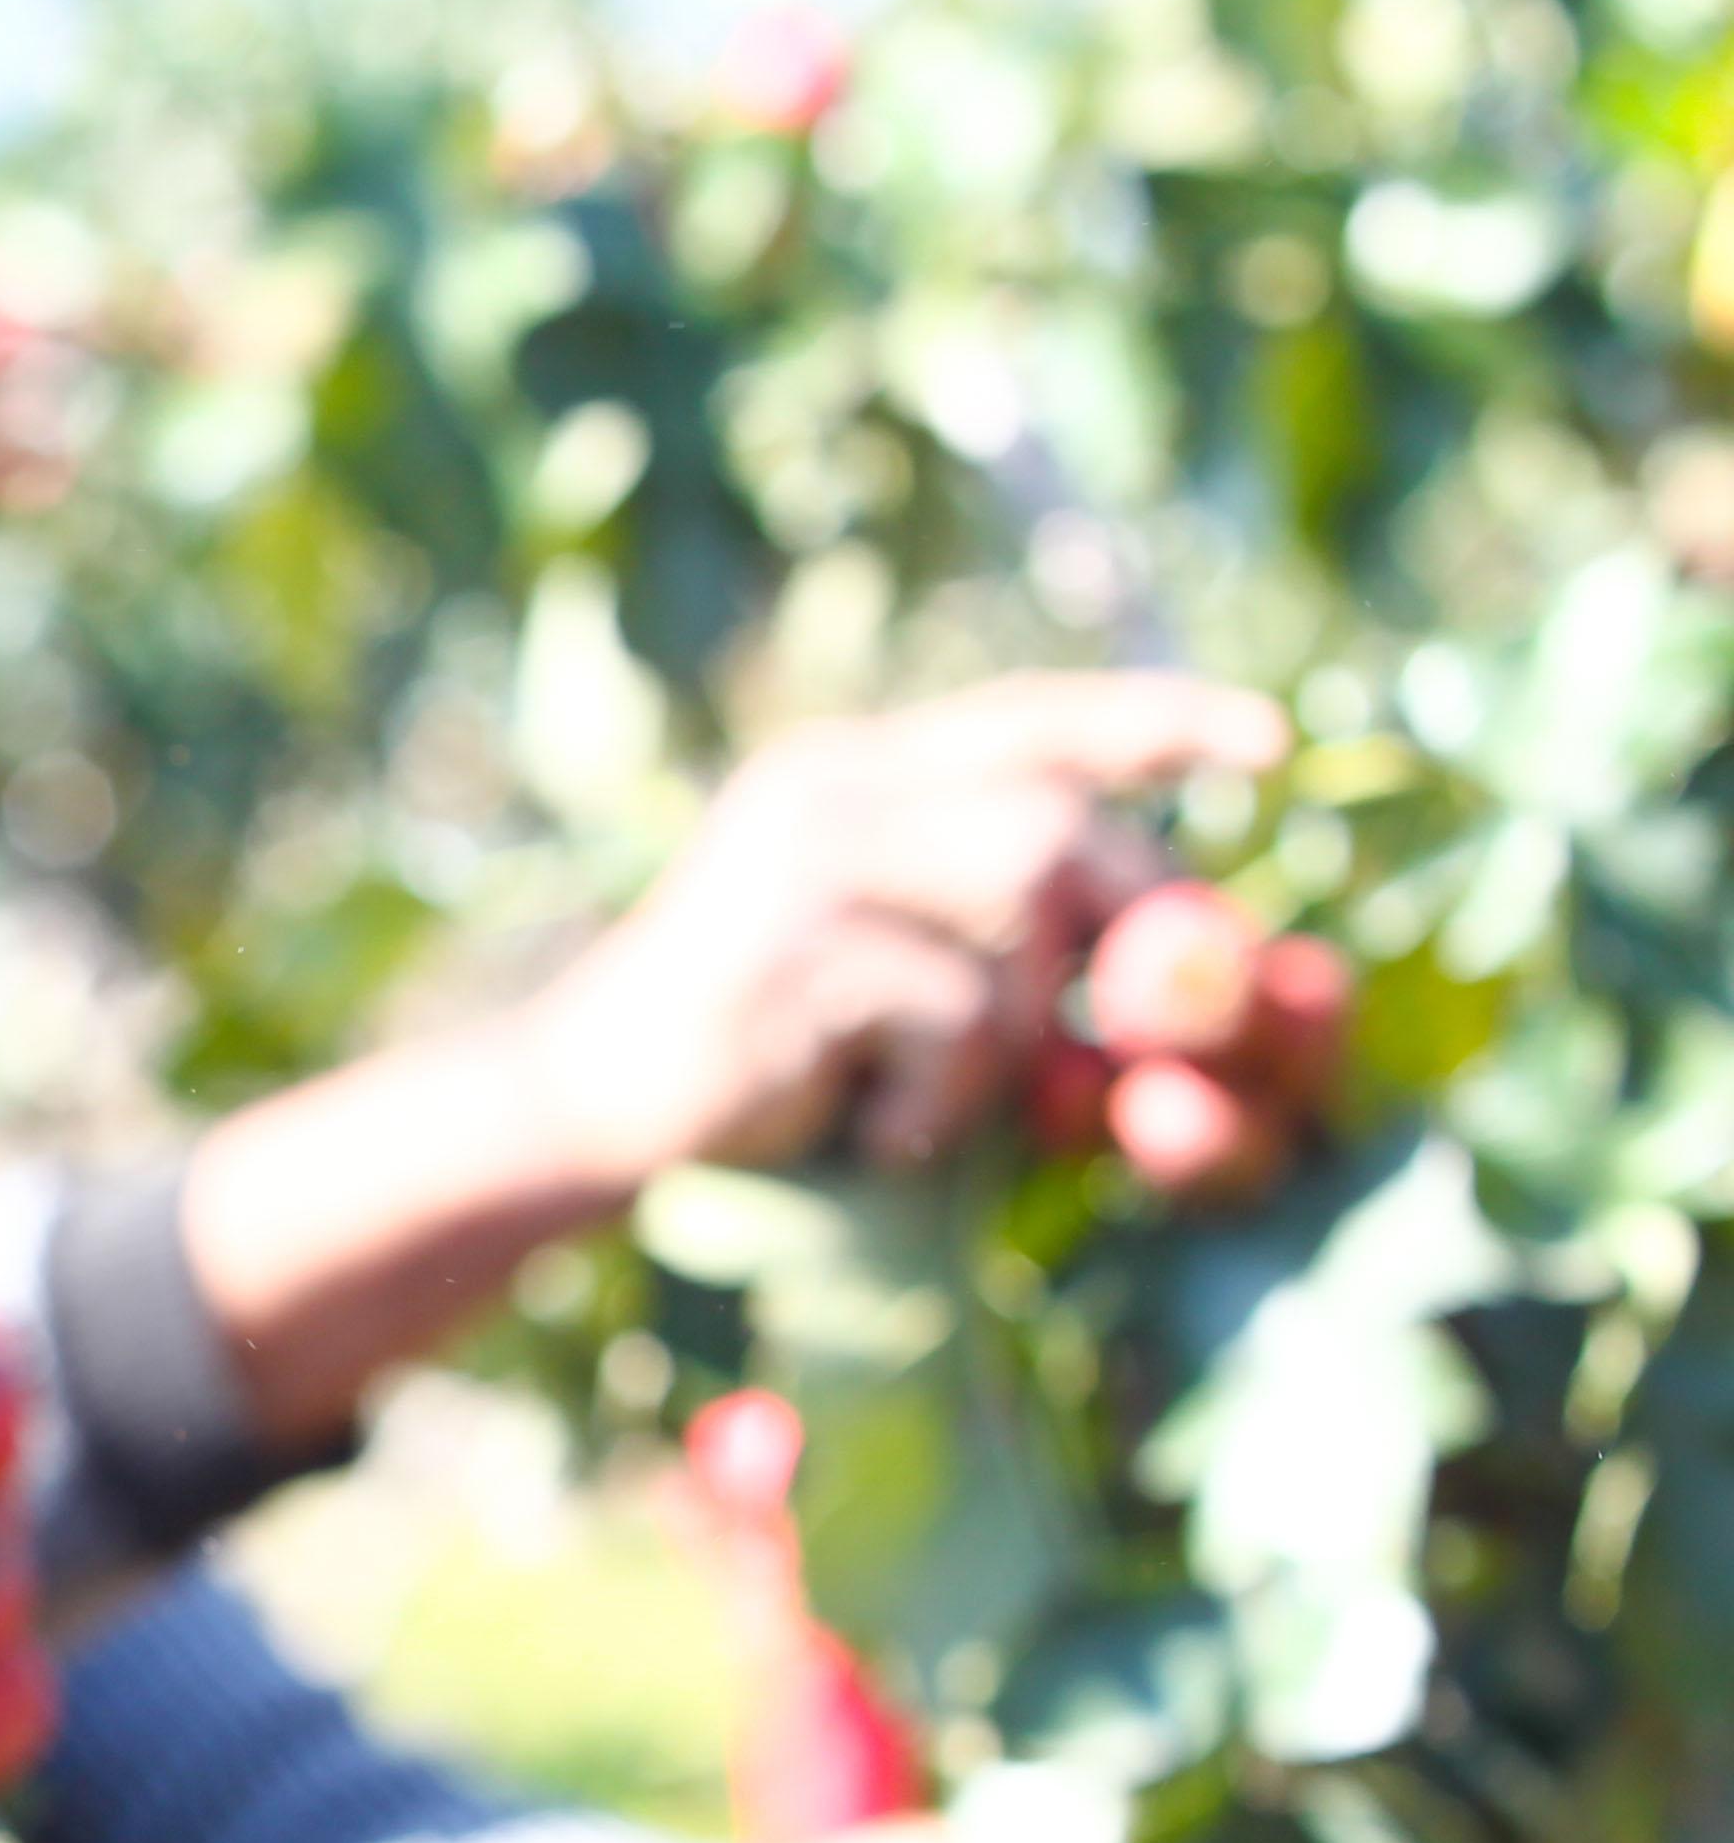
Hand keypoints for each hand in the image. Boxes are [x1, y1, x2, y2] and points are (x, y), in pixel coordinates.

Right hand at [516, 673, 1294, 1183]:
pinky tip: (873, 1127)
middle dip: (1110, 927)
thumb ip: (983, 913)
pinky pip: (954, 1010)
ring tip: (928, 1095)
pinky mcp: (793, 953)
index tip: (1266, 744)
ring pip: (1019, 901)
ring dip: (1008, 1029)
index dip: (1157, 721)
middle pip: (1052, 817)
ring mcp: (803, 862)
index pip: (1032, 715)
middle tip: (1102, 1034)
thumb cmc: (743, 1051)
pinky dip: (942, 1092)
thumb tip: (1158, 942)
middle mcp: (826, 786)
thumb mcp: (868, 947)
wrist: (575, 1106)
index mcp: (848, 768)